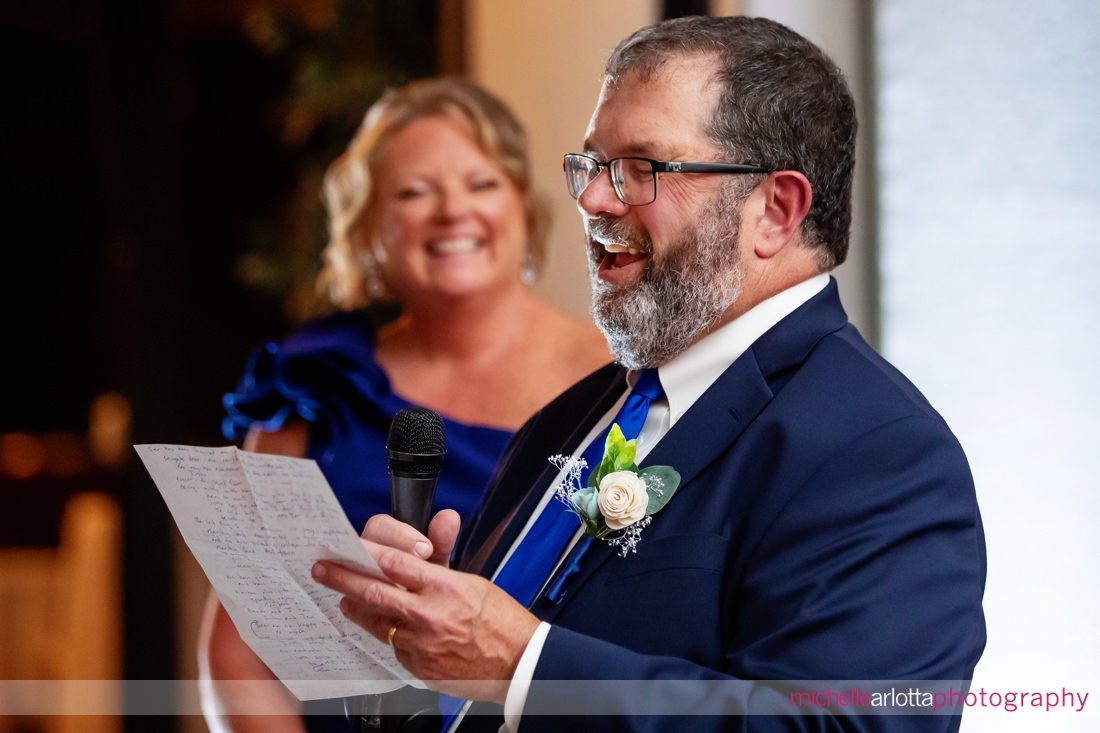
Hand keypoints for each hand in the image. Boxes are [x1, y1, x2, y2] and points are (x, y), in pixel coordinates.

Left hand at [312, 512, 539, 704]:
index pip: (394, 562)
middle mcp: (428, 615)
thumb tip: (443, 518)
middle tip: (323, 570)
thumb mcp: (474, 580)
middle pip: (373, 591)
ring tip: (345, 598)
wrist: (518, 664)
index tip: (347, 545)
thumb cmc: (500, 621)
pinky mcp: (418, 666)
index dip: (366, 551)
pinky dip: (389, 633)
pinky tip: (390, 627)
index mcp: (444, 587)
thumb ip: (446, 553)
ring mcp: (420, 644)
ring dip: (357, 607)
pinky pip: (393, 645)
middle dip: (342, 578)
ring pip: (376, 621)